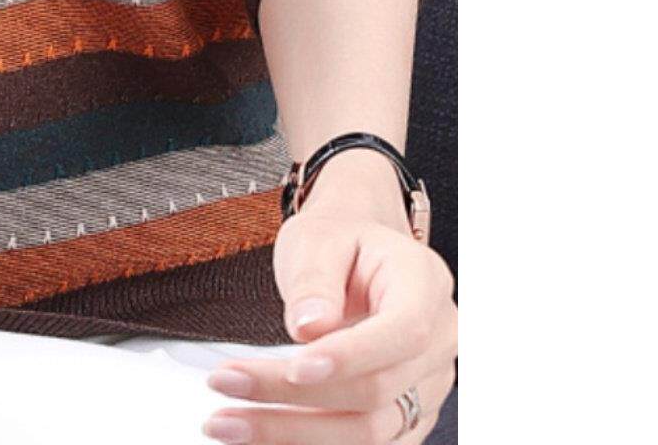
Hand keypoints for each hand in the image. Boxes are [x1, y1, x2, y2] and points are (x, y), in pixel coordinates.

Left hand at [201, 153, 456, 441]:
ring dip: (293, 433)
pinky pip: (363, 443)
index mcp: (424, 285)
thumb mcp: (318, 237)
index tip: (295, 366)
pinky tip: (258, 434)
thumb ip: (315, 280)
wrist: (358, 255)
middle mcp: (440, 343)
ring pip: (369, 431)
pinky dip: (309, 442)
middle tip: (223, 382)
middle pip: (376, 390)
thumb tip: (307, 329)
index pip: (402, 332)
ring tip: (225, 422)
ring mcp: (428, 387)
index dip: (352, 356)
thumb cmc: (338, 240)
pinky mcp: (406, 416)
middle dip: (294, 396)